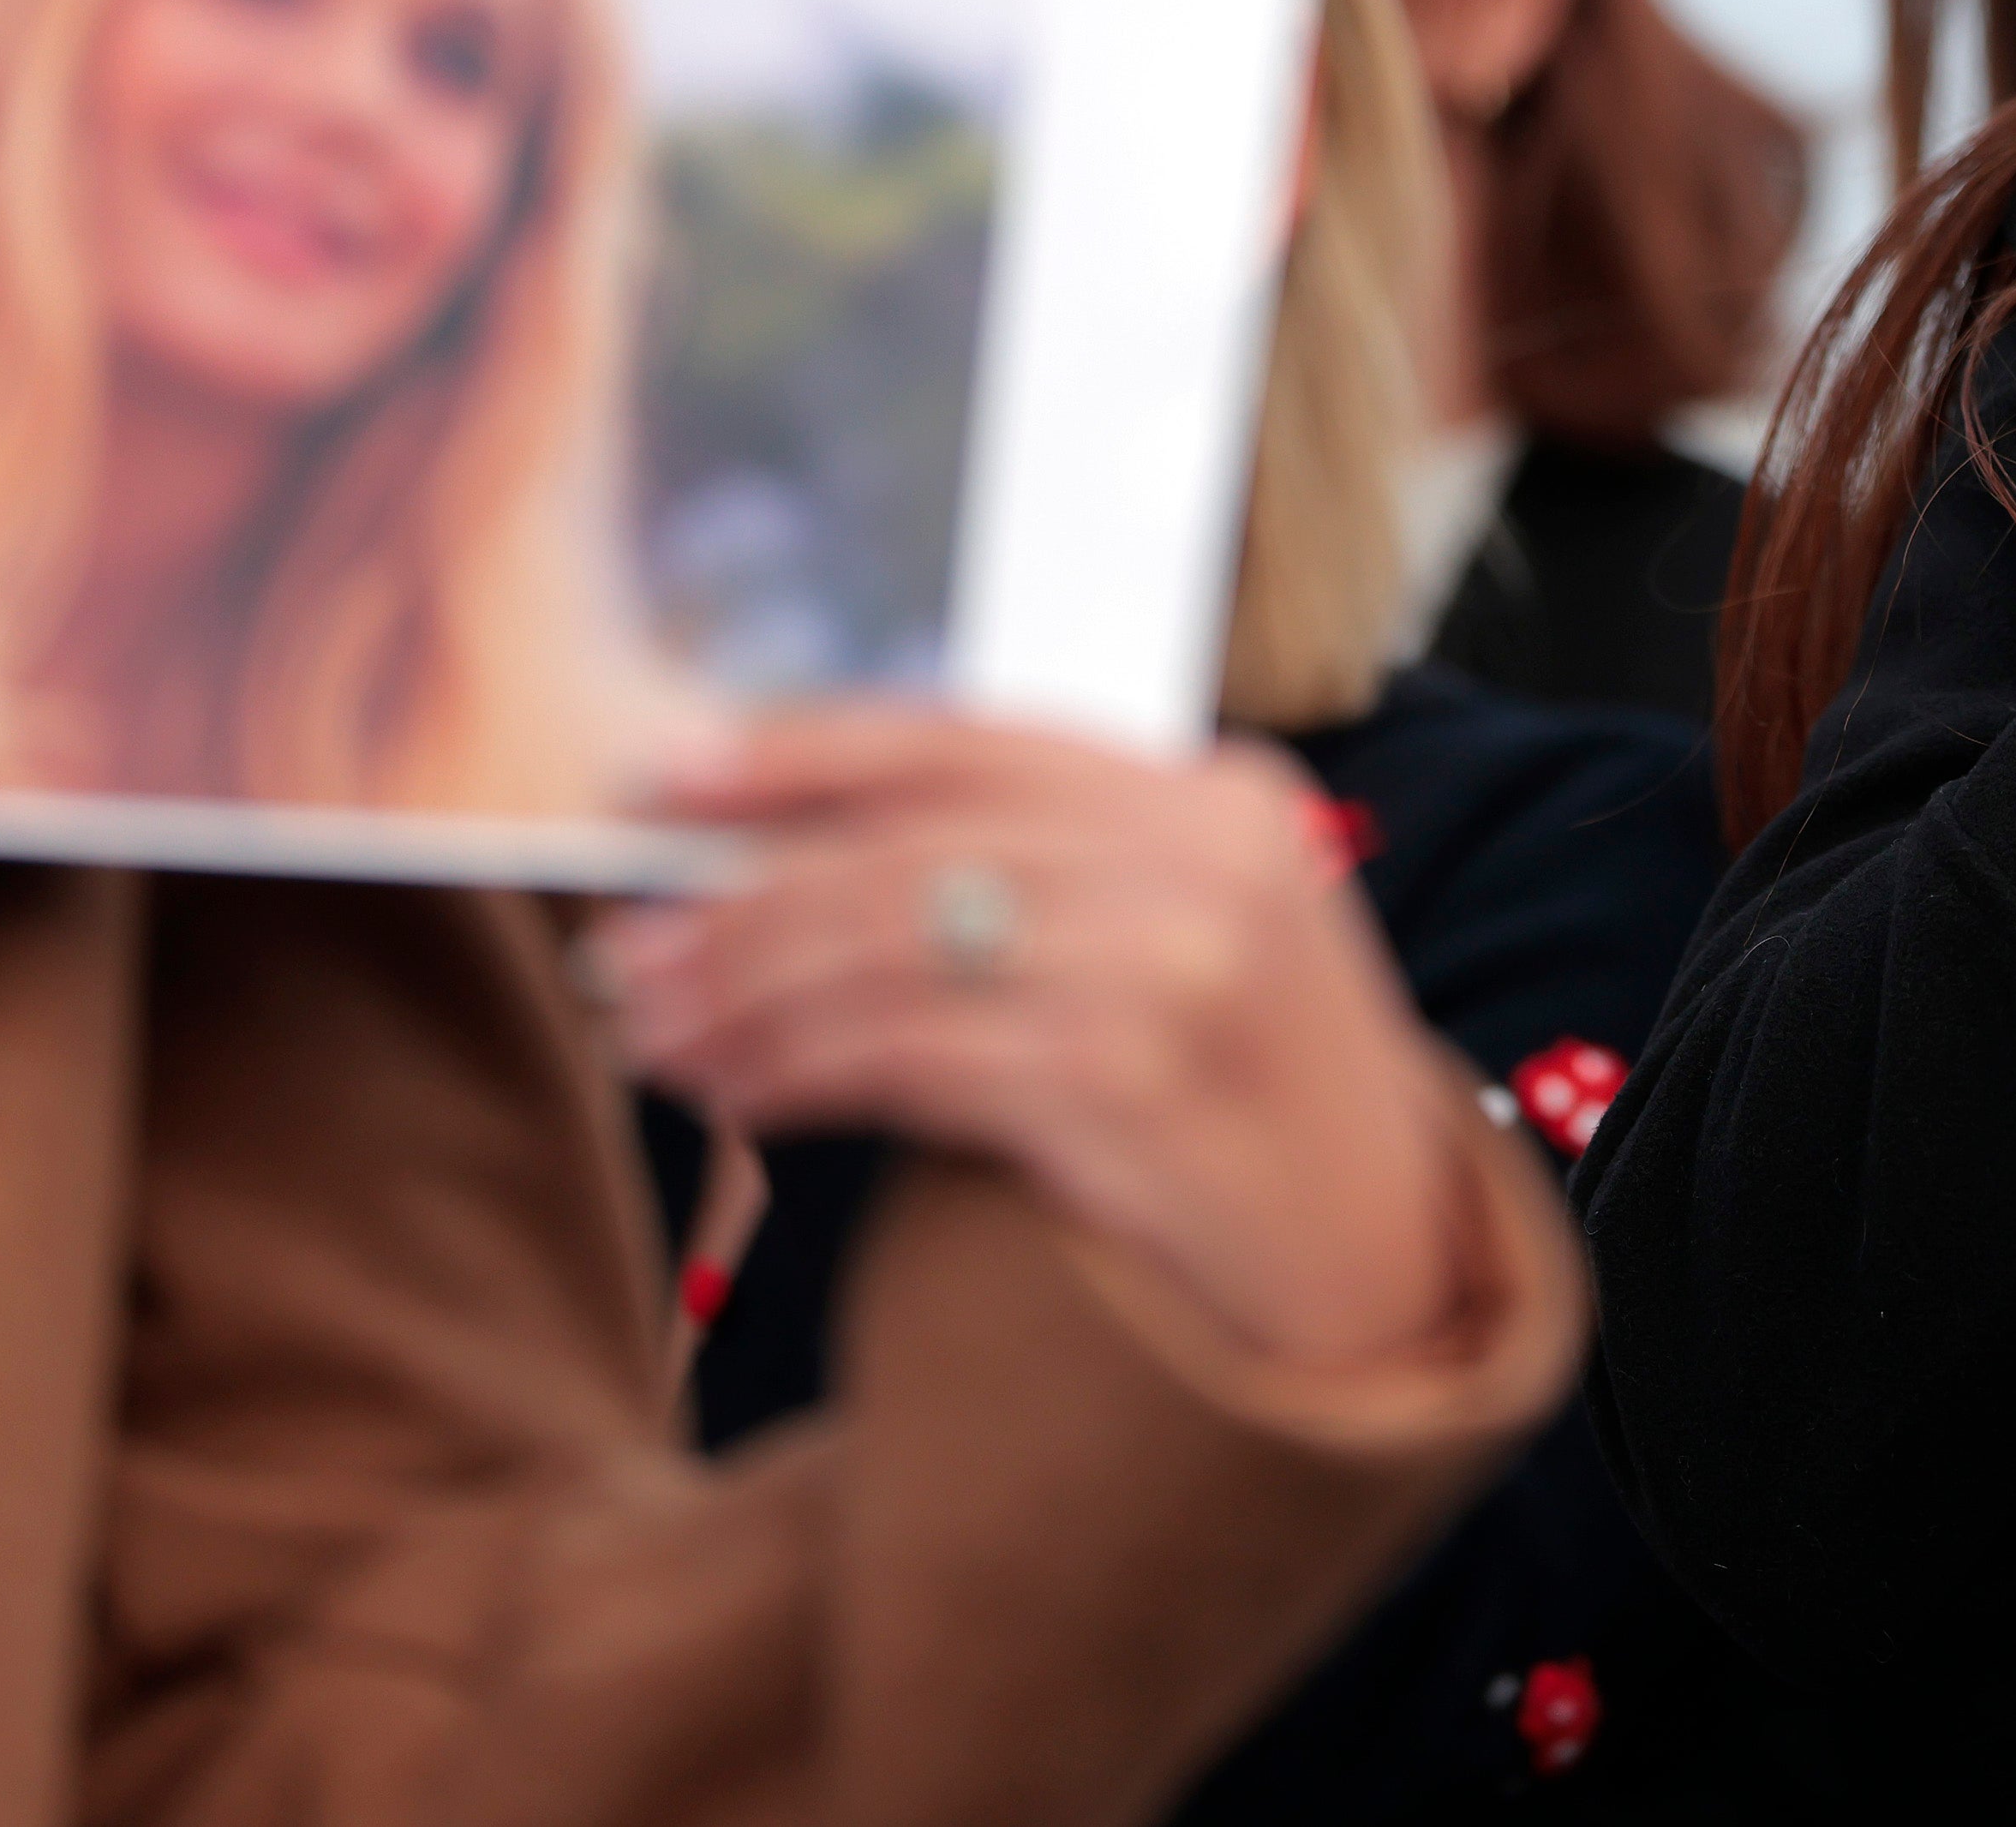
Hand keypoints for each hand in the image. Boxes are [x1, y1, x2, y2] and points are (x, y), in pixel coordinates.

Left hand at [601, 713, 1469, 1374]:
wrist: (1382, 1276)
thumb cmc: (1254, 1107)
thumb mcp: (1190, 940)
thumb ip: (1049, 875)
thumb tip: (789, 856)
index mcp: (1220, 794)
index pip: (973, 739)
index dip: (805, 749)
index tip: (669, 770)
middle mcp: (1208, 859)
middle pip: (915, 847)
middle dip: (745, 900)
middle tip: (633, 952)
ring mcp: (1179, 968)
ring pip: (895, 949)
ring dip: (748, 994)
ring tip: (659, 1030)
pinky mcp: (1132, 1084)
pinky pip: (912, 1058)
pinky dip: (800, 1072)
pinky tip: (739, 1096)